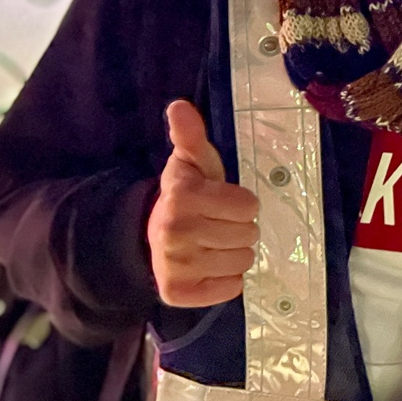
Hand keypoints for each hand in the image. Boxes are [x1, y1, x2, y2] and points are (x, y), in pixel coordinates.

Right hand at [147, 100, 260, 306]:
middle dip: (240, 228)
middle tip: (219, 224)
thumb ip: (191, 135)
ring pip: (242, 262)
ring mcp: (175, 265)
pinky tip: (210, 266)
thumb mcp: (192, 162)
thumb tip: (179, 106)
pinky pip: (229, 289)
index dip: (242, 204)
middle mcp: (175, 231)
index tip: (224, 202)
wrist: (153, 237)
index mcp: (182, 196)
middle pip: (248, 234)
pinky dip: (226, 280)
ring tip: (215, 244)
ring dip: (235, 253)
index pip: (249, 206)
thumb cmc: (187, 195)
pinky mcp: (177, 293)